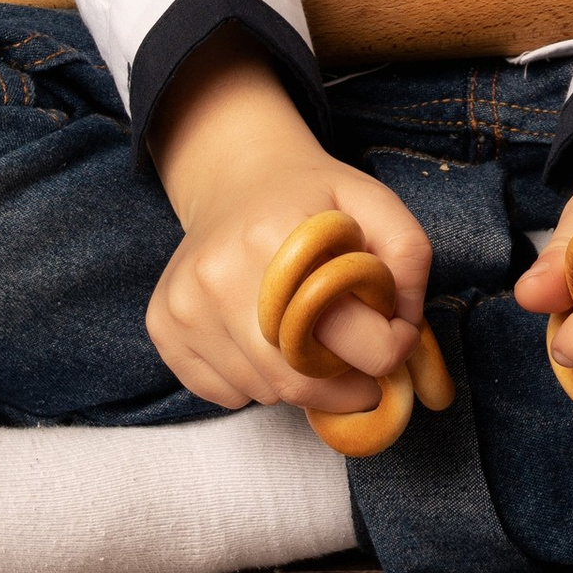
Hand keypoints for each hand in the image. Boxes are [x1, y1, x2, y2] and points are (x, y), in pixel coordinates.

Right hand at [145, 25, 430, 414]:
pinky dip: (256, 383)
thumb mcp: (374, 204)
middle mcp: (219, 276)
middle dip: (345, 385)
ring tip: (306, 336)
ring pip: (264, 393)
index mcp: (277, 239)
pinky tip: (262, 338)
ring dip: (298, 382)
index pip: (349, 337)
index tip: (394, 338)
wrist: (236, 178)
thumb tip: (404, 328)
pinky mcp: (163, 327)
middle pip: (300, 382)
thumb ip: (409, 259)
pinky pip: (225, 394)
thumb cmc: (311, 199)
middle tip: (358, 363)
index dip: (389, 348)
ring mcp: (184, 305)